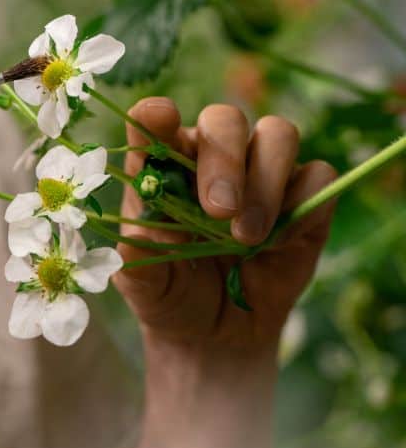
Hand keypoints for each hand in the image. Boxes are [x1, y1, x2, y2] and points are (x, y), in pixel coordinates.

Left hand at [110, 98, 338, 355]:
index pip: (155, 123)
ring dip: (266, 182)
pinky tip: (277, 244)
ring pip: (278, 135)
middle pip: (225, 121)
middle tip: (218, 211)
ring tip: (247, 238)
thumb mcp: (147, 288)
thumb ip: (138, 266)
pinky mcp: (303, 197)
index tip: (160, 117)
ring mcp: (261, 172)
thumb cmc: (170, 293)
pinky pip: (318, 176)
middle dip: (224, 159)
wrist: (215, 332)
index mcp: (161, 166)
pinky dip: (302, 207)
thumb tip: (129, 246)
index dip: (156, 115)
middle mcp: (211, 158)